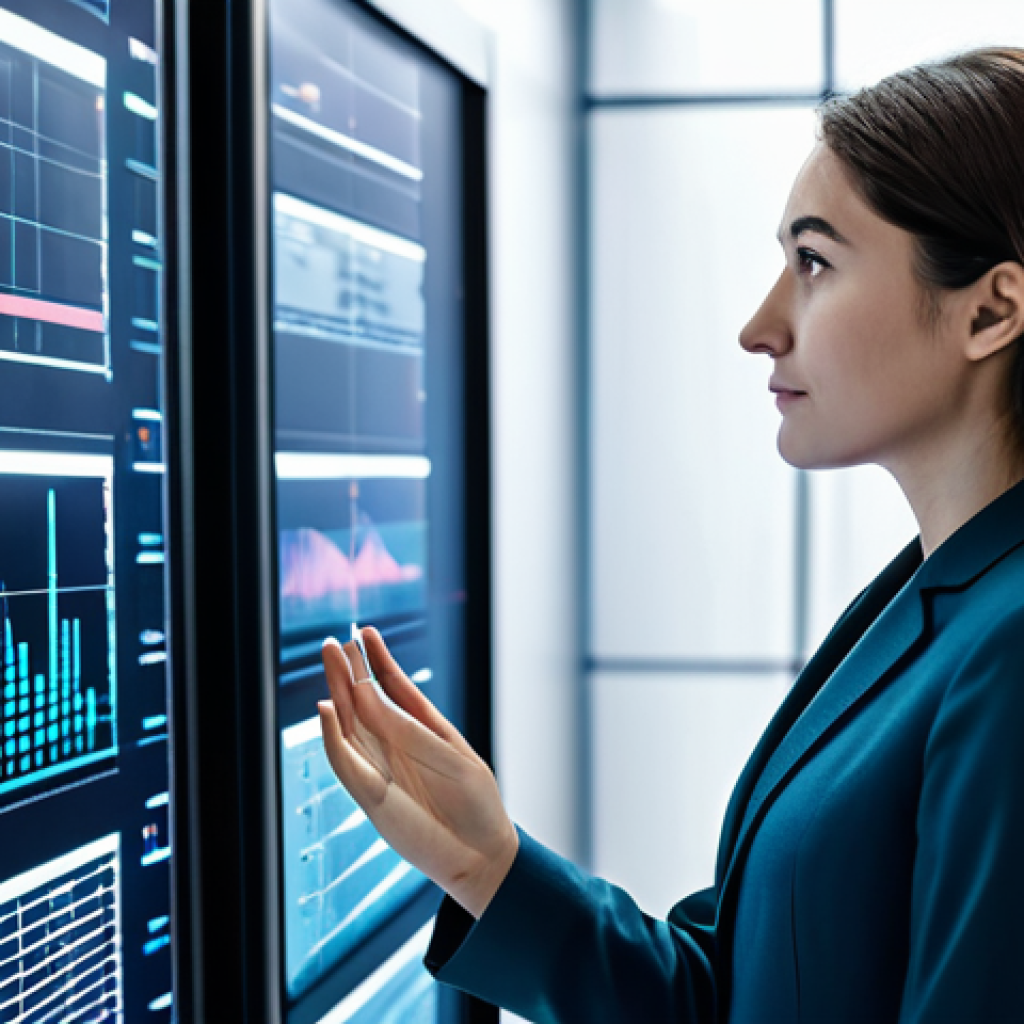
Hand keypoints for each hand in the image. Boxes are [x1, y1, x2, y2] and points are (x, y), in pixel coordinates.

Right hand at [318, 628, 518, 918]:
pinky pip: (345, 763)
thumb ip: (409, 728)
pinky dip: (333, 737)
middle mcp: (395, 747)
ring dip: (338, 694)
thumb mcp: (450, 755)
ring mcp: (381, 770)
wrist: (483, 855)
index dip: (379, 659)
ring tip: (329, 660)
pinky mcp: (372, 798)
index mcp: (421, 730)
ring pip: (350, 725)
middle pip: (364, 702)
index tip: (367, 632)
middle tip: (333, 641)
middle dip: (349, 672)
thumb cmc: (474, 803)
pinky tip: (327, 709)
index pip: (394, 687)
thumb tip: (369, 695)